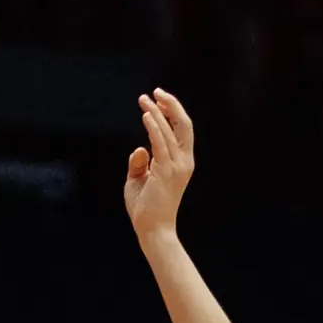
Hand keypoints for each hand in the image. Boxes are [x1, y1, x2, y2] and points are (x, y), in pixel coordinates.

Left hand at [124, 88, 195, 243]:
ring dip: (156, 112)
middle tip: (155, 91)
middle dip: (170, 105)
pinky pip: (160, 143)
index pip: (181, 130)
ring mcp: (177, 166)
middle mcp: (184, 162)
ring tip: (144, 99)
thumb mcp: (139, 180)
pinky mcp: (166, 172)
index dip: (172, 112)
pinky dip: (154, 127)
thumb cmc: (145, 208)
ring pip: (170, 131)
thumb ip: (139, 163)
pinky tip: (145, 115)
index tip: (157, 99)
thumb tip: (139, 148)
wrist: (152, 230)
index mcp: (182, 162)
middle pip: (183, 125)